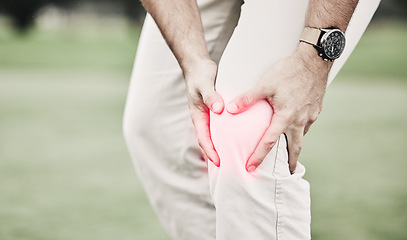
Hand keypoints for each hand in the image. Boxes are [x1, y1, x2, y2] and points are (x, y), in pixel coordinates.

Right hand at [184, 59, 223, 166]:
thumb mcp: (205, 84)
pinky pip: (220, 128)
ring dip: (221, 148)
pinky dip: (226, 136)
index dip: (211, 151)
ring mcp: (209, 116)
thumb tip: (219, 110)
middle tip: (228, 168)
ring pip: (214, 136)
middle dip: (215, 156)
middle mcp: (203, 118)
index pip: (204, 139)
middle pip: (208, 142)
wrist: (198, 66)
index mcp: (198, 116)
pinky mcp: (215, 112)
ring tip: (233, 159)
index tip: (219, 162)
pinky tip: (237, 140)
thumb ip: (211, 96)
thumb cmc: (200, 75)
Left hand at [226, 43, 331, 172]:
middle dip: (290, 162)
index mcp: (286, 117)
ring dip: (295, 145)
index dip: (259, 156)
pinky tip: (295, 126)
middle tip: (286, 173)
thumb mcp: (265, 84)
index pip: (269, 142)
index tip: (251, 168)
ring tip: (288, 151)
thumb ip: (248, 98)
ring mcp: (311, 115)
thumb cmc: (289, 71)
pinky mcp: (316, 108)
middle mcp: (300, 120)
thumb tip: (230, 109)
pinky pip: (307, 124)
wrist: (315, 59)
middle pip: (295, 147)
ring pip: (302, 135)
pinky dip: (300, 130)